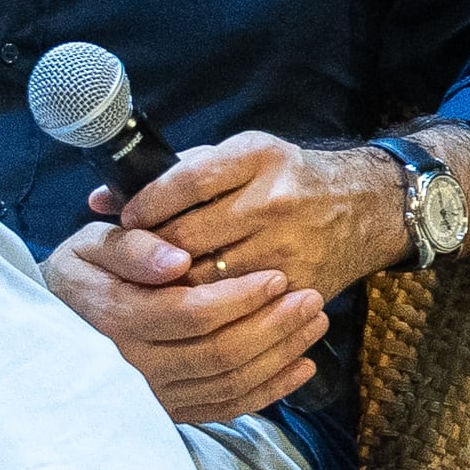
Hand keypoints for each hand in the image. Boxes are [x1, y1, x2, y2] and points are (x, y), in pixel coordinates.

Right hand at [45, 192, 328, 423]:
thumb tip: (176, 260)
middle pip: (219, 353)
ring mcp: (150, 396)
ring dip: (280, 354)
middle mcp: (131, 367)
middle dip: (273, 326)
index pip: (190, 314)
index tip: (277, 276)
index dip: (240, 298)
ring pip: (229, 384)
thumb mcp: (91, 244)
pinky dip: (270, 392)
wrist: (47, 330)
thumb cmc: (77, 276)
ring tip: (314, 322)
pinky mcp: (167, 411)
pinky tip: (301, 367)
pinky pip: (226, 409)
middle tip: (312, 297)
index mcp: (113, 319)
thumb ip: (134, 247)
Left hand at [101, 130, 406, 304]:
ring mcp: (290, 248)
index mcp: (257, 159)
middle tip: (131, 263)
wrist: (368, 207)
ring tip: (152, 287)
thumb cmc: (288, 179)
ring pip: (208, 279)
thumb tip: (102, 201)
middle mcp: (275, 201)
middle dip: (151, 254)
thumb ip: (173, 175)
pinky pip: (239, 309)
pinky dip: (208, 311)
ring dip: (171, 288)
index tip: (127, 220)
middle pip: (189, 236)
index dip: (147, 204)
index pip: (189, 181)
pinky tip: (189, 308)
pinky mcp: (299, 286)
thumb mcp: (240, 157)